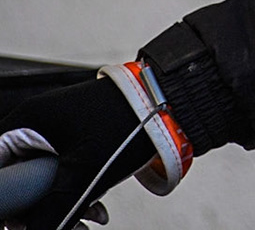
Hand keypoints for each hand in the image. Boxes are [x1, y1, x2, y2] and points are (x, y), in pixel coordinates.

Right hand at [0, 78, 152, 229]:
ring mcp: (58, 132)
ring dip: (60, 207)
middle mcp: (37, 124)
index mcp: (26, 122)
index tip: (15, 222)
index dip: (5, 201)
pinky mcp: (79, 141)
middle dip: (36, 211)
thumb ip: (53, 207)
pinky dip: (76, 196)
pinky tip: (96, 211)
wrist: (175, 101)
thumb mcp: (85, 171)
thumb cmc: (131, 118)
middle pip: (17, 180)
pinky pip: (64, 176)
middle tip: (58, 225)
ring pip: (42, 183)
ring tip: (85, 223)